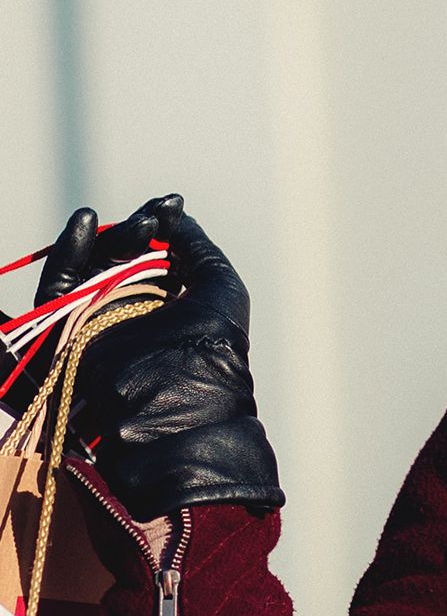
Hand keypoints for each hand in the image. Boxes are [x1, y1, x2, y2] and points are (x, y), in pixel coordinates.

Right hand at [33, 194, 284, 522]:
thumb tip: (172, 213)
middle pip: (118, 259)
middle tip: (153, 217)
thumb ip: (195, 246)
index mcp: (170, 308)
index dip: (158, 226)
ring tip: (125, 219)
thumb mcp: (220, 288)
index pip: (154, 256)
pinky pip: (57, 291)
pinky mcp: (67, 337)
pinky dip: (67, 254)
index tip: (170, 204)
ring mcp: (98, 326)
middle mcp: (132, 316)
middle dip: (134, 232)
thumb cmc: (213, 352)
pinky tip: (84, 222)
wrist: (180, 411)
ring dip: (104, 239)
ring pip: (88, 270)